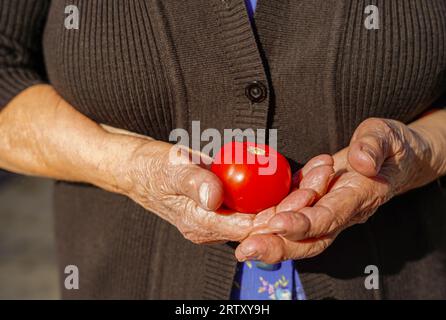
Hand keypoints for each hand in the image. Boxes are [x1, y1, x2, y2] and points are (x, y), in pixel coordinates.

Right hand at [101, 125, 334, 245]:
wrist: (138, 170)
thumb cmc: (152, 168)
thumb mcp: (169, 170)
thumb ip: (191, 182)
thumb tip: (214, 196)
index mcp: (203, 224)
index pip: (251, 225)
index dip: (281, 213)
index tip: (306, 195)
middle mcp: (216, 226)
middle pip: (264, 221)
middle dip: (296, 204)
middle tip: (323, 180)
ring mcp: (222, 216)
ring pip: (264, 212)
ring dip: (292, 196)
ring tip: (319, 174)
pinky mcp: (226, 204)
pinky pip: (257, 201)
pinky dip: (278, 190)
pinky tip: (298, 174)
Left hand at [235, 117, 438, 262]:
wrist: (393, 159)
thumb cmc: (390, 146)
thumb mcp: (386, 136)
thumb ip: (373, 146)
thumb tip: (362, 163)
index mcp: (360, 196)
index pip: (331, 216)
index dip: (305, 223)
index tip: (278, 223)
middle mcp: (341, 211)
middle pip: (310, 239)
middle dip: (278, 246)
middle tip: (247, 249)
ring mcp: (327, 211)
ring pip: (297, 234)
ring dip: (269, 240)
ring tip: (242, 243)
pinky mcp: (315, 204)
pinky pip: (291, 217)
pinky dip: (268, 223)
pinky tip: (246, 224)